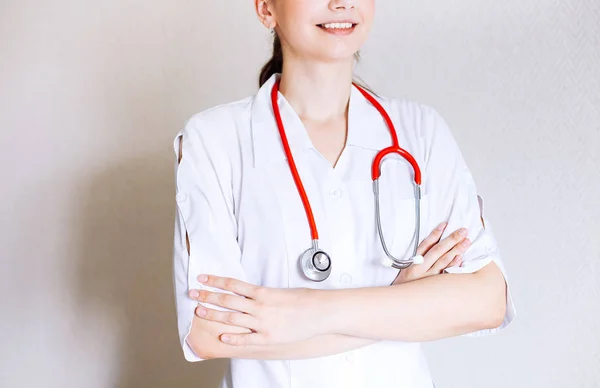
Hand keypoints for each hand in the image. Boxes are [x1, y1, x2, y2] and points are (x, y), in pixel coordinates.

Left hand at [189, 275, 316, 346]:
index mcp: (262, 292)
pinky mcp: (267, 338)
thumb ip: (263, 295)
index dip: (215, 280)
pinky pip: (246, 339)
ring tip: (199, 312)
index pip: (232, 284)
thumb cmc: (304, 300)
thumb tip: (249, 294)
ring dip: (213, 314)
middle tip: (192, 293)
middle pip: (227, 300)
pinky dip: (233, 337)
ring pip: (231, 318)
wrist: (320, 313)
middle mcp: (259, 306)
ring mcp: (262, 323)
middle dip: (207, 296)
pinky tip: (221, 337)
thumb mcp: (281, 292)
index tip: (202, 278)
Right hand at [392, 222, 468, 284]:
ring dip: (457, 249)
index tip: (445, 224)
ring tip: (467, 241)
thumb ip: (416, 260)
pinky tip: (461, 258)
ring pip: (444, 261)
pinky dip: (453, 265)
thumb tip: (431, 249)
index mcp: (413, 262)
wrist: (399, 304)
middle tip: (463, 231)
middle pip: (438, 250)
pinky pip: (446, 274)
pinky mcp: (434, 286)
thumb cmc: (404, 286)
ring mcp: (428, 278)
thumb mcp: (405, 271)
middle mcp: (420, 268)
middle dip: (451, 239)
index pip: (425, 244)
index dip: (435, 233)